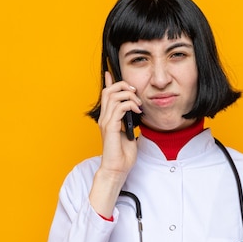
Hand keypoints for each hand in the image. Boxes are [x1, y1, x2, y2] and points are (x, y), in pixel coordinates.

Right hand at [89, 72, 142, 216]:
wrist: (117, 168)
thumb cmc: (123, 155)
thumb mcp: (129, 133)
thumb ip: (129, 122)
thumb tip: (136, 114)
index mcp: (108, 118)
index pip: (106, 95)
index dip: (109, 82)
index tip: (111, 73)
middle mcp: (104, 118)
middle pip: (109, 90)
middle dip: (123, 86)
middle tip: (135, 92)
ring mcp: (106, 122)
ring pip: (113, 95)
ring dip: (128, 95)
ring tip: (138, 103)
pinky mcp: (110, 127)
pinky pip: (118, 107)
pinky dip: (130, 105)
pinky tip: (137, 111)